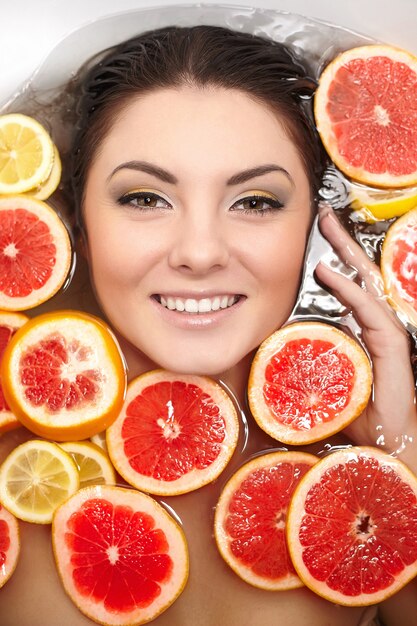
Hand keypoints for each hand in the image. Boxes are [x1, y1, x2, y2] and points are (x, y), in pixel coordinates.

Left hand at [316, 204, 416, 471]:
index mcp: (360, 325)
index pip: (348, 281)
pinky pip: (366, 308)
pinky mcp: (390, 342)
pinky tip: (329, 273)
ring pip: (364, 281)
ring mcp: (386, 329)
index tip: (317, 230)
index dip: (333, 255)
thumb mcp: (320, 371)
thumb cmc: (350, 408)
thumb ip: (304, 350)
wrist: (381, 439)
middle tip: (324, 214)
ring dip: (344, 254)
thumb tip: (272, 336)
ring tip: (327, 228)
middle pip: (358, 272)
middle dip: (340, 241)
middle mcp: (376, 321)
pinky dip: (347, 288)